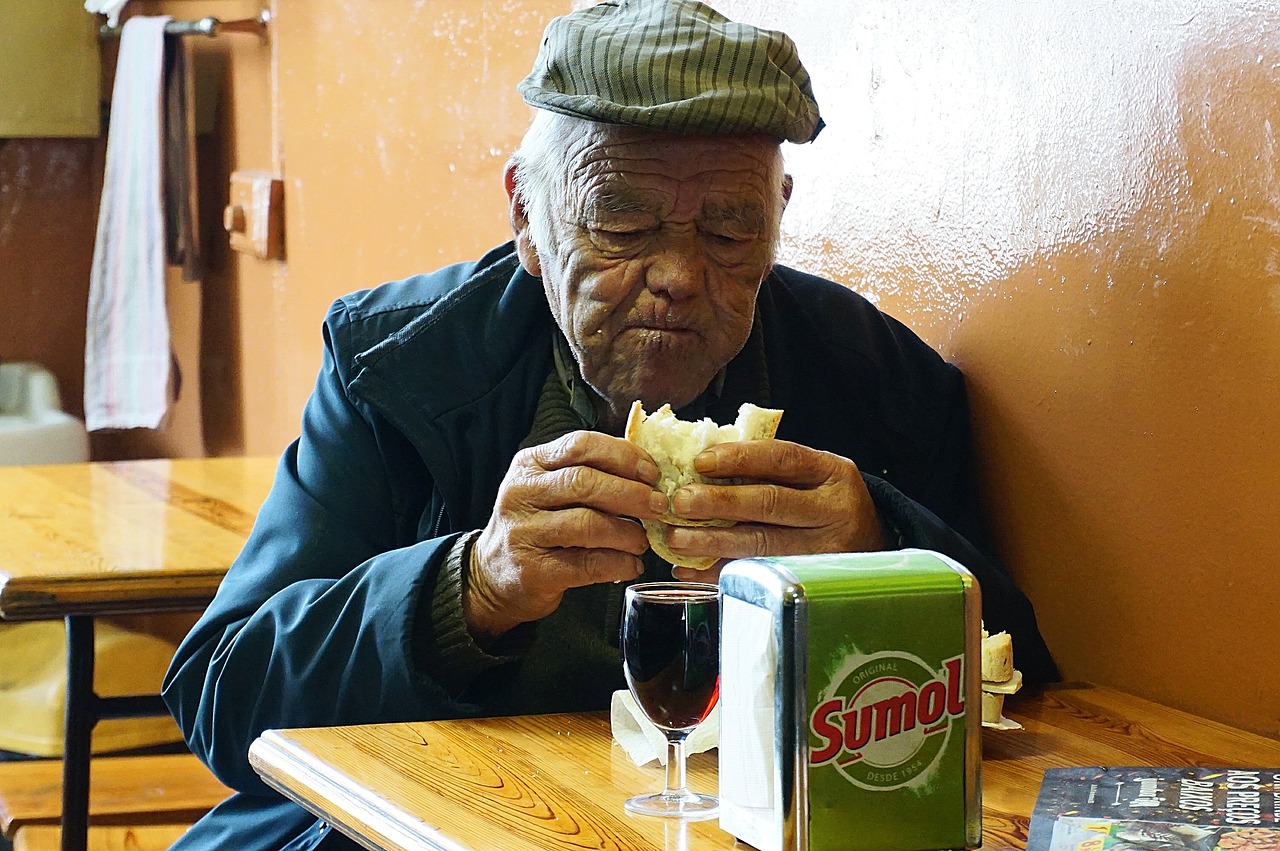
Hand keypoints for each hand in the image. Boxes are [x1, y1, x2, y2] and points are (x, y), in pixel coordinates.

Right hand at [468, 431, 666, 640]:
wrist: (492, 575)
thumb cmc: (535, 525)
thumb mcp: (549, 488)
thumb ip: (588, 473)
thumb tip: (647, 470)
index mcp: (530, 464)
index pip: (581, 445)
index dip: (622, 456)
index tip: (651, 472)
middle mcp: (521, 493)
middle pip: (585, 482)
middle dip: (631, 493)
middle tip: (658, 505)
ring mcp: (524, 533)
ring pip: (588, 524)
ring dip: (627, 532)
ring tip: (644, 540)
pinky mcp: (533, 571)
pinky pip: (587, 564)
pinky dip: (618, 564)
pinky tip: (631, 565)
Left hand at [658, 439, 885, 581]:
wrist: (874, 543)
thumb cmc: (826, 501)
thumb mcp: (814, 475)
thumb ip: (770, 468)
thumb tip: (700, 467)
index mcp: (832, 472)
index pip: (782, 458)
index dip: (739, 458)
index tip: (700, 462)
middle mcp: (833, 510)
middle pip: (770, 503)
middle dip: (719, 502)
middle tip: (681, 502)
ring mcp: (826, 550)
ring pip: (762, 544)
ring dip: (713, 542)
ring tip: (677, 539)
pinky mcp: (812, 581)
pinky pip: (759, 575)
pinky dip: (720, 573)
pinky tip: (692, 570)